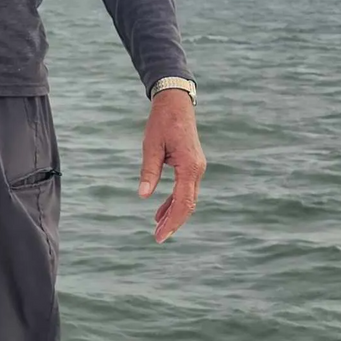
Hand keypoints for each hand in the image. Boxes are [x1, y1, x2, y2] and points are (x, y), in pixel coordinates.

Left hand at [139, 89, 204, 241]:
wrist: (176, 103)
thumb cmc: (162, 121)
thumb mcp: (151, 145)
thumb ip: (149, 171)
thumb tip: (143, 195)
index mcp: (189, 166)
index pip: (183, 201)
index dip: (172, 221)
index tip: (160, 235)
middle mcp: (197, 169)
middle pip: (188, 204)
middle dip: (174, 222)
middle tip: (158, 238)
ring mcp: (197, 168)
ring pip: (188, 198)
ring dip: (173, 213)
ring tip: (158, 227)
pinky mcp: (192, 166)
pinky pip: (185, 189)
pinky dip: (174, 201)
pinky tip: (161, 212)